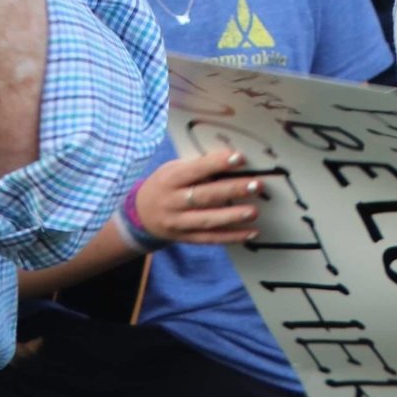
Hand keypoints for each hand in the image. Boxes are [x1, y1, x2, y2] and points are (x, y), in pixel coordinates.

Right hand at [132, 149, 265, 245]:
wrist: (140, 214)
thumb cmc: (166, 184)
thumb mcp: (173, 169)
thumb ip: (198, 166)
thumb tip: (233, 159)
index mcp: (170, 180)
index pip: (195, 170)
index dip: (217, 164)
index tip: (239, 158)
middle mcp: (172, 202)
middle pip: (204, 196)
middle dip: (232, 190)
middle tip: (256, 185)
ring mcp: (178, 223)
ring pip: (207, 220)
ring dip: (233, 216)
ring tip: (254, 211)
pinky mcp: (185, 238)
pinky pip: (210, 239)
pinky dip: (232, 237)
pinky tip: (252, 233)